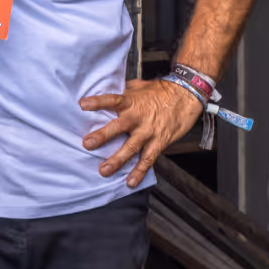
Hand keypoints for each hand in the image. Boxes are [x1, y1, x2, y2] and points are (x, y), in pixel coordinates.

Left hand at [79, 79, 203, 186]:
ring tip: (104, 170)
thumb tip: (108, 92)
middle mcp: (138, 117)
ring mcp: (148, 131)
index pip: (112, 100)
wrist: (186, 95)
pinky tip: (131, 181)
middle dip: (102, 136)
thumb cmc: (162, 91)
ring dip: (117, 160)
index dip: (98, 102)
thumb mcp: (140, 86)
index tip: (82, 105)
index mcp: (131, 101)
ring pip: (131, 147)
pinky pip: (148, 159)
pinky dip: (139, 171)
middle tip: (87, 143)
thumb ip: (124, 92)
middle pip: (118, 126)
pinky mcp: (159, 142)